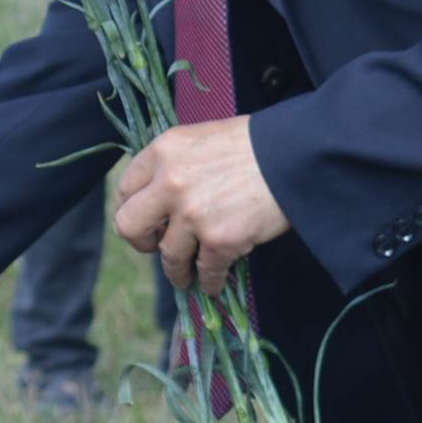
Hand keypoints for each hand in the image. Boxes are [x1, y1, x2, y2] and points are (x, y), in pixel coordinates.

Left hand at [113, 117, 291, 295]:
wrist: (296, 155)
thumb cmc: (255, 144)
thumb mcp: (203, 139)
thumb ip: (176, 164)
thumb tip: (162, 196)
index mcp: (163, 151)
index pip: (126, 189)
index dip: (134, 209)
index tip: (147, 221)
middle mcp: (169, 183)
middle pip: (129, 226)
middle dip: (141, 243)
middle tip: (156, 248)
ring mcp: (193, 214)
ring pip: (168, 256)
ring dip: (178, 271)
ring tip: (186, 276)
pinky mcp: (220, 240)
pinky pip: (205, 271)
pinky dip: (210, 282)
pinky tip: (214, 283)